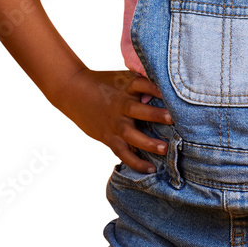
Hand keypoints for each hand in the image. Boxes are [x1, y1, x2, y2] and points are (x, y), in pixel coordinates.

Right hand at [52, 68, 173, 172]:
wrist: (74, 91)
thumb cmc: (105, 83)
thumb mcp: (123, 78)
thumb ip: (143, 82)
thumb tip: (169, 85)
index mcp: (126, 87)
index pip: (142, 84)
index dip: (156, 87)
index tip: (171, 92)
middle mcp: (120, 105)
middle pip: (138, 110)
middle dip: (156, 115)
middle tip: (173, 119)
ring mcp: (114, 122)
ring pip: (131, 134)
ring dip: (148, 142)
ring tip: (164, 148)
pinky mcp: (108, 137)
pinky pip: (123, 152)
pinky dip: (136, 162)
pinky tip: (151, 168)